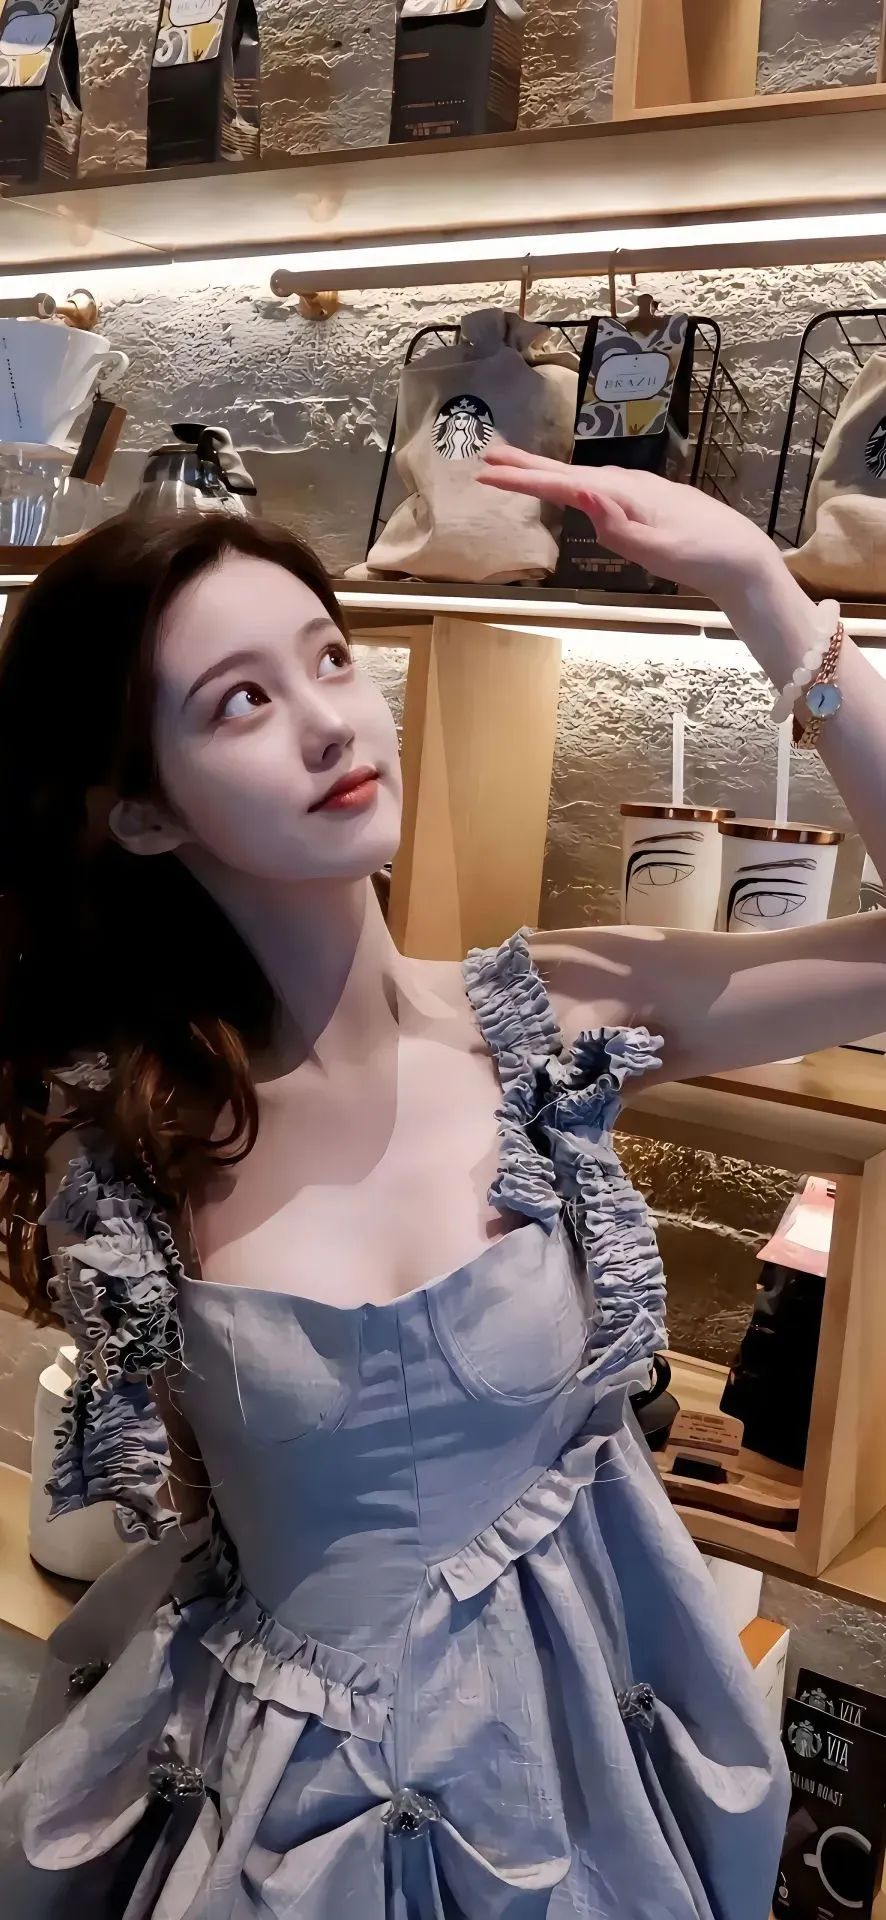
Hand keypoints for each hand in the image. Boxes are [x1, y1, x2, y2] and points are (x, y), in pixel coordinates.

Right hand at [477, 446, 778, 603]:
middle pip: (568, 473)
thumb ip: (617, 527)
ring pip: (582, 479)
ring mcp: (638, 492)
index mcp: (625, 495)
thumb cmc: (703, 557)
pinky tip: (570, 489)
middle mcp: (628, 485)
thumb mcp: (659, 550)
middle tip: (488, 456)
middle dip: (527, 466)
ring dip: (547, 473)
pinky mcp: (646, 503)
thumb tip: (582, 496)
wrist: (742, 558)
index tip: (487, 473)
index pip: (563, 485)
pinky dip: (573, 484)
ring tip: (517, 470)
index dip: (523, 480)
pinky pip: (598, 488)